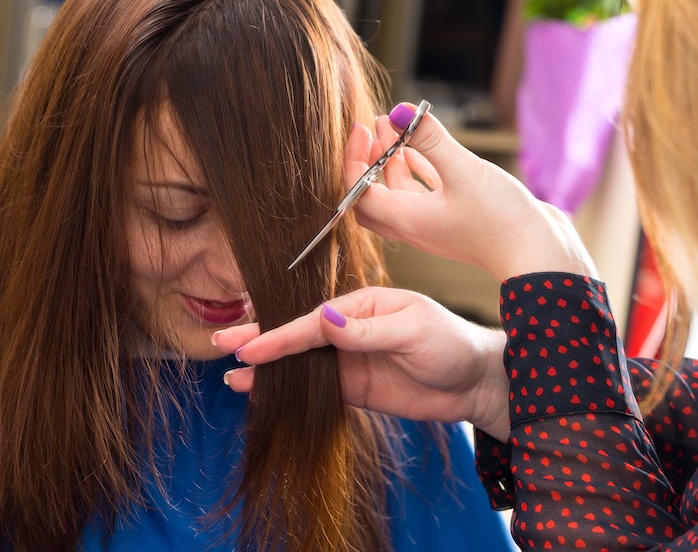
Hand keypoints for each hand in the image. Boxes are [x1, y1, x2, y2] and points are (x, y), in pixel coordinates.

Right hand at [212, 286, 511, 439]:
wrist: (477, 384)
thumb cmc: (451, 345)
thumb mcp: (412, 331)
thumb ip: (366, 330)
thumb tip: (324, 319)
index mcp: (362, 304)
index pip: (312, 321)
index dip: (280, 334)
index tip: (251, 346)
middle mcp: (349, 328)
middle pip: (296, 334)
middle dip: (259, 339)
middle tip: (220, 344)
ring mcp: (349, 358)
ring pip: (299, 362)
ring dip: (267, 368)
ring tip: (231, 374)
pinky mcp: (353, 386)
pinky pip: (313, 386)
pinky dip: (287, 388)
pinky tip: (261, 392)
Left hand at [350, 103, 597, 282]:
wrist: (540, 258)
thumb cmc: (503, 222)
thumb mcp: (464, 171)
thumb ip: (430, 140)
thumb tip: (401, 111)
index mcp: (407, 220)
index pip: (359, 191)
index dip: (354, 159)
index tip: (361, 128)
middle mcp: (415, 225)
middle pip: (372, 195)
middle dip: (367, 160)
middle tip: (371, 129)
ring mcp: (435, 223)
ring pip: (399, 192)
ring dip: (391, 160)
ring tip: (394, 125)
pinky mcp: (455, 219)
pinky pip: (424, 193)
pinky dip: (416, 169)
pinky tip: (419, 150)